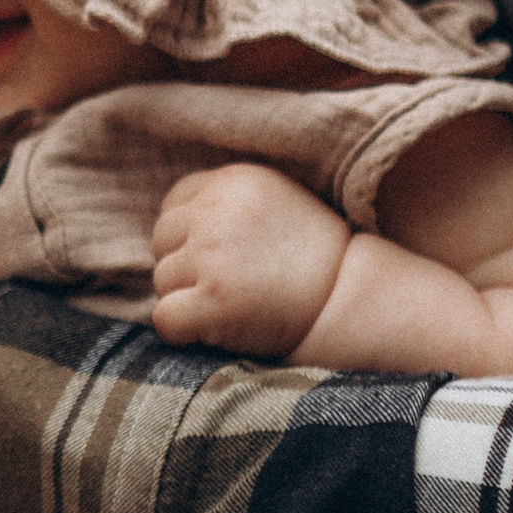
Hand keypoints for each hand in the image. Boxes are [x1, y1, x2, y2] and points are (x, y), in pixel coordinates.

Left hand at [150, 162, 347, 355]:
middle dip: (186, 266)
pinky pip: (164, 318)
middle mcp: (216, 211)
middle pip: (162, 240)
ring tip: (236, 303)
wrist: (350, 298)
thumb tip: (172, 223)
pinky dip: (182, 331)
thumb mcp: (272, 203)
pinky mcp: (213, 299)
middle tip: (231, 284)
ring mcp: (212, 255)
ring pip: (162, 280)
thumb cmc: (312, 258)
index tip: (220, 257)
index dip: (189, 236)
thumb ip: (224, 202)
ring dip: (188, 298)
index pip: (174, 204)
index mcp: (231, 181)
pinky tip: (214, 330)